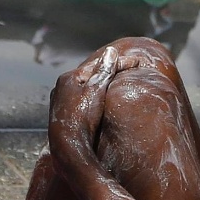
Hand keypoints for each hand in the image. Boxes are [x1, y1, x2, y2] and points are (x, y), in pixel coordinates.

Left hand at [47, 43, 151, 165]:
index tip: (137, 61)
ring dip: (101, 84)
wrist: (68, 146)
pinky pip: (83, 99)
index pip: (98, 65)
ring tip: (118, 83)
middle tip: (129, 69)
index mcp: (69, 78)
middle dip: (109, 72)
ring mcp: (62, 102)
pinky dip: (95, 96)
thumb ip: (104, 71)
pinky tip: (102, 101)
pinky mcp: (66, 116)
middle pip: (91, 75)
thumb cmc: (81, 116)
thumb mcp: (96, 90)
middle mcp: (62, 88)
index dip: (119, 62)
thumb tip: (111, 52)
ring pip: (86, 88)